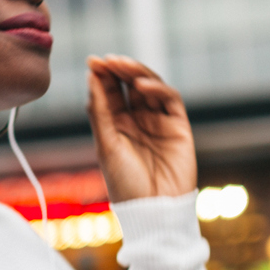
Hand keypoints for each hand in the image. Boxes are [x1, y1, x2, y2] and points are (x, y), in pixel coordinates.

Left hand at [86, 55, 196, 202]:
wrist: (154, 211)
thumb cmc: (125, 184)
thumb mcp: (106, 145)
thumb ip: (100, 111)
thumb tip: (91, 77)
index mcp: (116, 125)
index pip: (110, 92)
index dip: (102, 76)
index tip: (92, 61)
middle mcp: (138, 120)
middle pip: (129, 85)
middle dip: (118, 70)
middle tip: (106, 59)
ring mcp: (159, 121)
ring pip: (149, 87)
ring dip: (136, 73)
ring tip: (121, 64)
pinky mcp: (178, 126)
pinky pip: (169, 100)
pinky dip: (157, 89)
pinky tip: (141, 86)